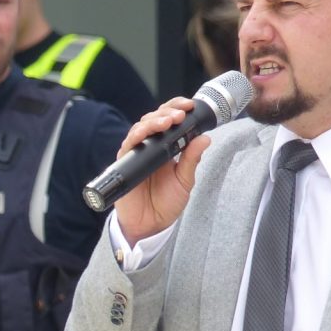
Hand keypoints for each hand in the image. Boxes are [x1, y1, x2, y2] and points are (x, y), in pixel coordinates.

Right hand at [114, 97, 212, 243]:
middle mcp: (151, 146)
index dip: (177, 109)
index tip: (190, 105)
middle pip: (155, 119)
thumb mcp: (185, 180)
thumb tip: (205, 138)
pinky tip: (145, 133)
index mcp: (167, 147)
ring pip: (141, 127)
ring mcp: (137, 153)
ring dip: (154, 121)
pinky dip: (136, 136)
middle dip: (167, 112)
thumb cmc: (166, 202)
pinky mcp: (124, 162)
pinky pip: (128, 144)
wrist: (150, 225)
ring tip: (168, 121)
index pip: (170, 120)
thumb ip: (192, 159)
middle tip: (180, 114)